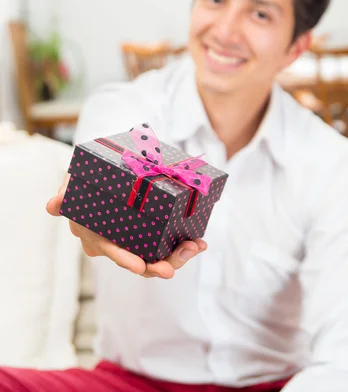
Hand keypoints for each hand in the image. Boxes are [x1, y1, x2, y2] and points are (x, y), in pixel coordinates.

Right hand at [46, 173, 206, 278]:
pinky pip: (165, 246)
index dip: (126, 260)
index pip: (111, 252)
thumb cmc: (86, 181)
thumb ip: (64, 195)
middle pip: (138, 263)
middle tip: (175, 264)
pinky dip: (181, 245)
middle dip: (159, 265)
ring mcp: (132, 243)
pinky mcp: (148, 236)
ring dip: (177, 256)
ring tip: (196, 246)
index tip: (140, 266)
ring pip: (155, 258)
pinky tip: (198, 241)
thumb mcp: (73, 184)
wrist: (102, 177)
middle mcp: (114, 245)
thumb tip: (52, 205)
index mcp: (95, 236)